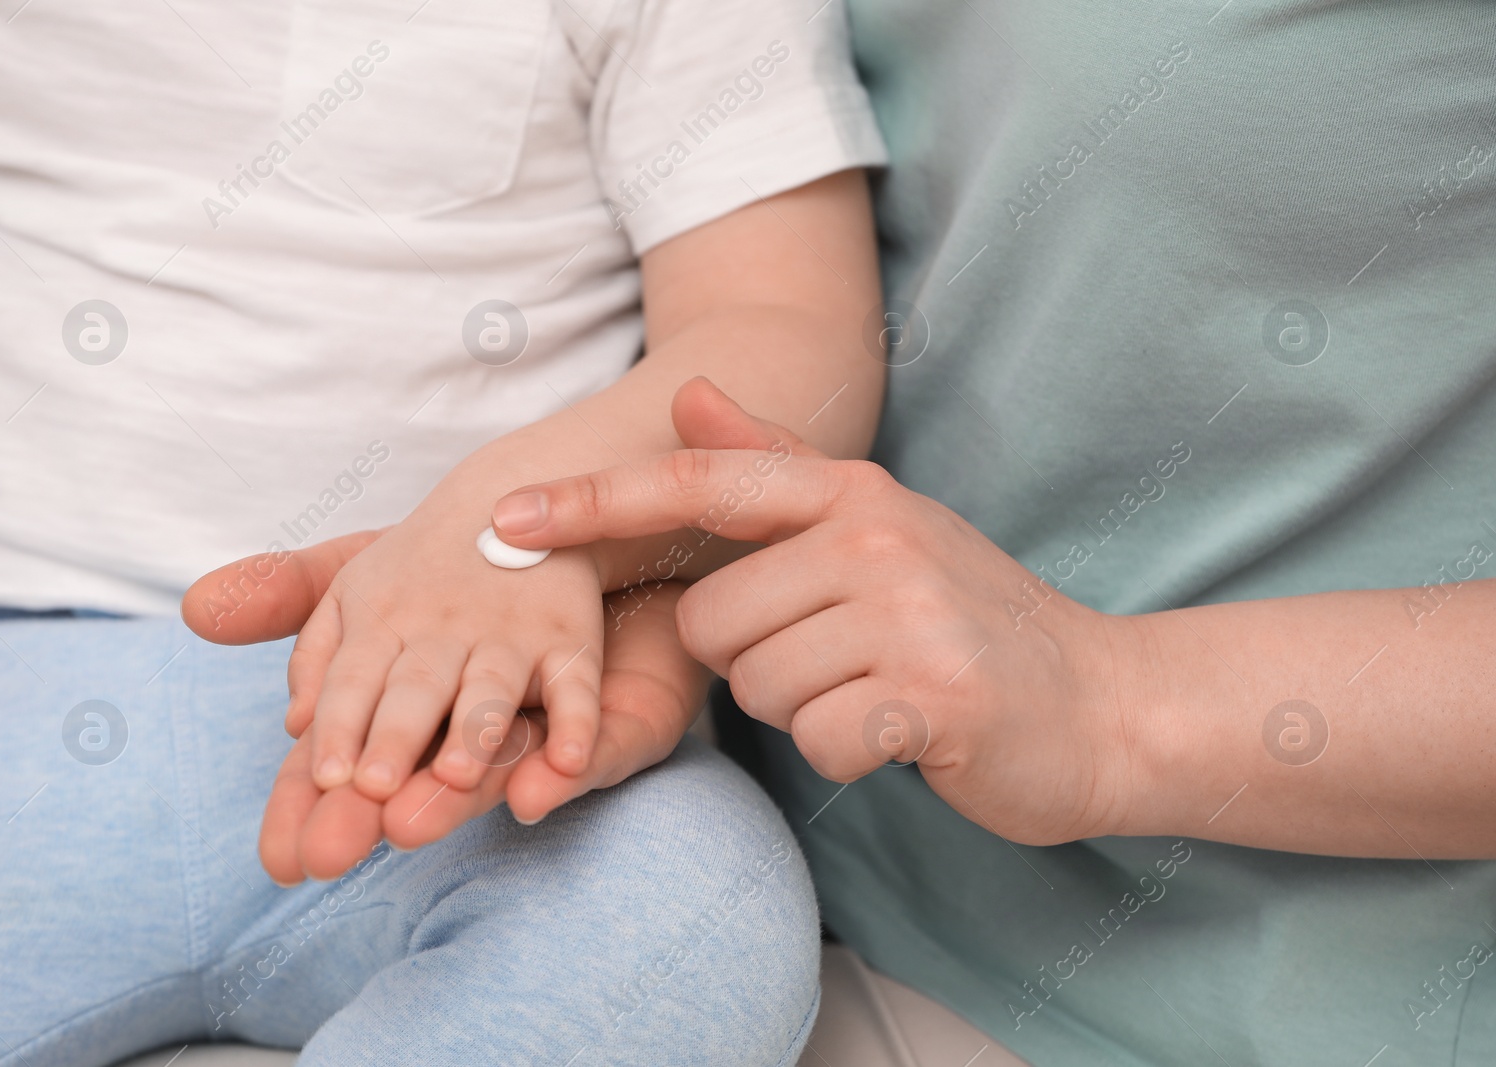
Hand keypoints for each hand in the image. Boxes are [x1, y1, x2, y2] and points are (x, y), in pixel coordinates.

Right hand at [186, 546, 708, 881]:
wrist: (576, 539)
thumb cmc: (460, 574)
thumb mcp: (369, 568)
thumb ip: (293, 589)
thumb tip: (198, 611)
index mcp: (401, 714)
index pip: (344, 768)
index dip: (312, 809)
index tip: (281, 858)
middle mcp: (466, 734)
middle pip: (413, 777)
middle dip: (374, 814)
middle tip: (334, 854)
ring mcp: (540, 728)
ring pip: (496, 764)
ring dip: (459, 796)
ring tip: (421, 818)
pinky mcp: (611, 717)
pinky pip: (594, 739)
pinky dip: (570, 755)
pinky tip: (553, 773)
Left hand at [278, 495, 608, 801]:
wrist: (518, 489)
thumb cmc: (421, 565)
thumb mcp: (352, 588)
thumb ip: (314, 653)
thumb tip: (294, 722)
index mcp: (381, 619)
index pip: (352, 679)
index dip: (338, 725)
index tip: (324, 779)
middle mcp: (443, 627)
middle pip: (416, 688)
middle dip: (396, 734)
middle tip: (373, 788)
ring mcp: (510, 633)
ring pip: (491, 688)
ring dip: (475, 732)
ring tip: (455, 777)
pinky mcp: (569, 638)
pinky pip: (577, 683)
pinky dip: (578, 721)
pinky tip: (568, 761)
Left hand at [485, 379, 1142, 846]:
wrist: (1100, 703)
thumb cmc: (967, 619)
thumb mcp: (876, 527)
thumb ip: (774, 468)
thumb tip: (692, 390)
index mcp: (853, 492)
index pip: (699, 485)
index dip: (597, 502)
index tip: (505, 521)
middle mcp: (877, 535)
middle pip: (716, 620)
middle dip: (756, 661)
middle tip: (842, 658)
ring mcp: (910, 610)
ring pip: (759, 687)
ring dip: (804, 709)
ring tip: (877, 687)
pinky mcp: (933, 693)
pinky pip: (817, 740)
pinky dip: (848, 752)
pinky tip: (902, 730)